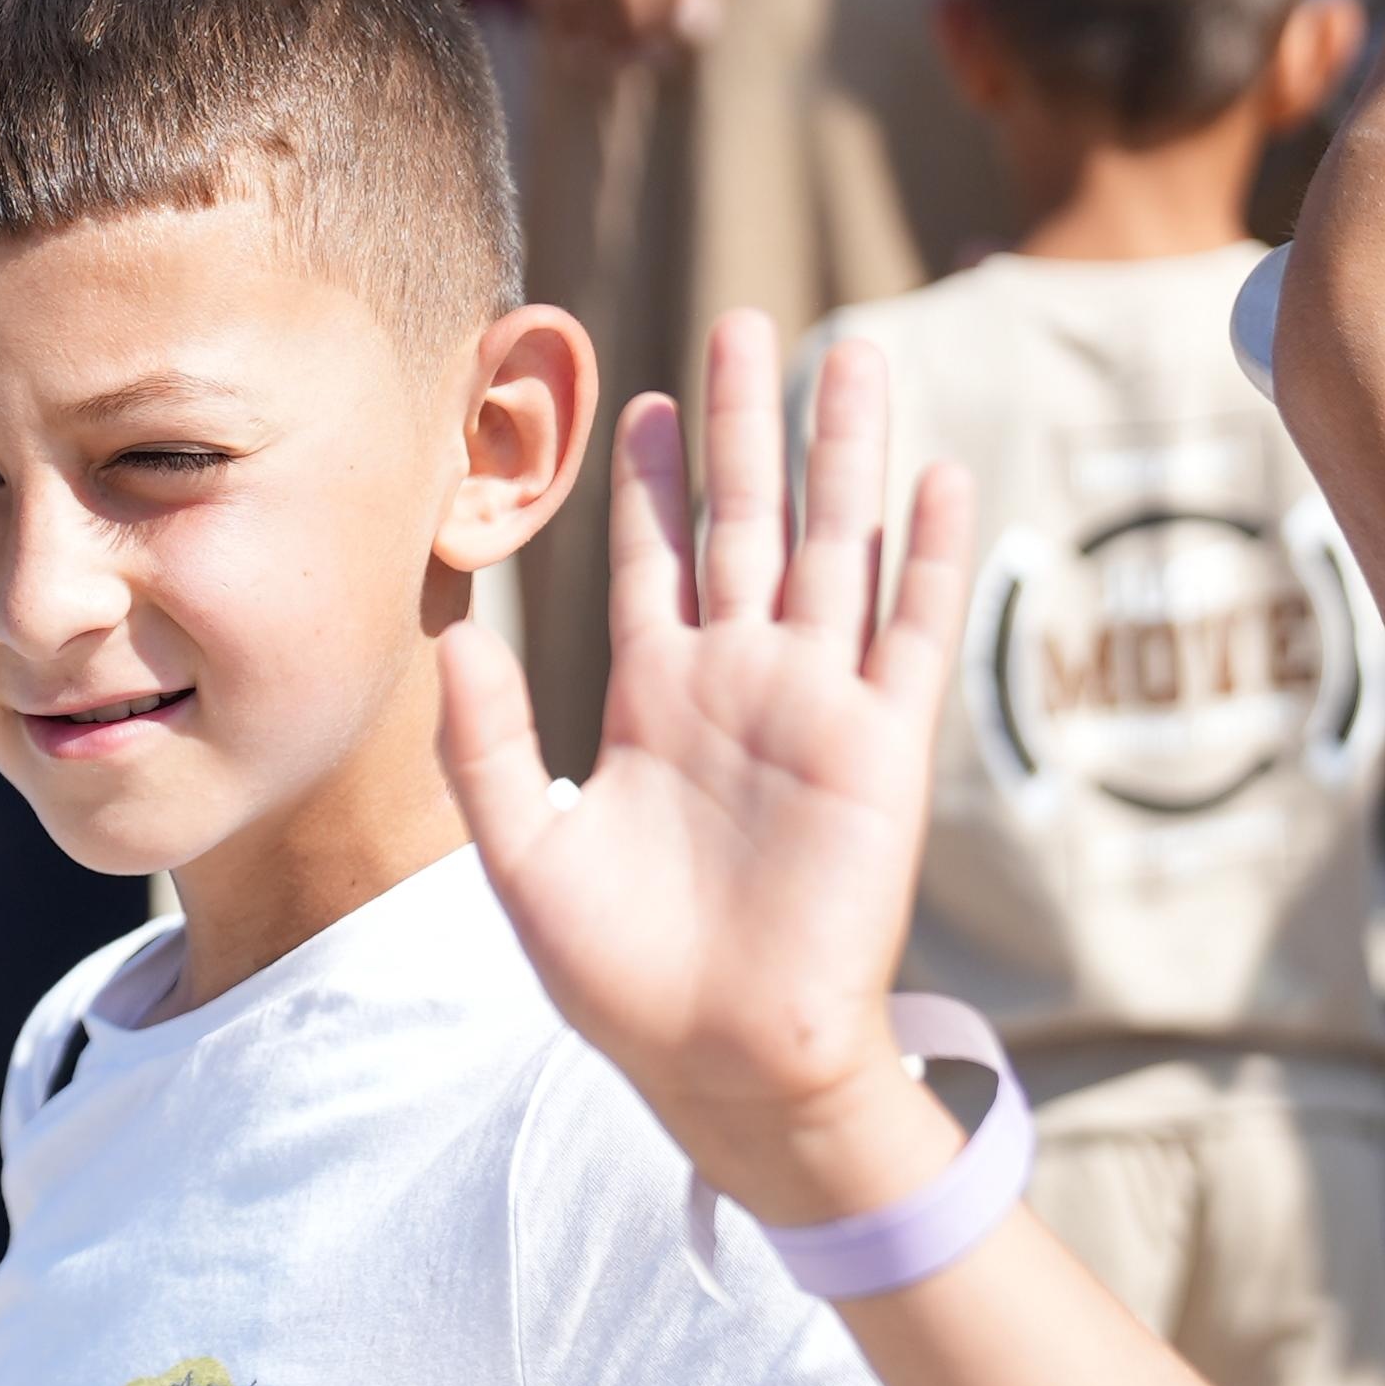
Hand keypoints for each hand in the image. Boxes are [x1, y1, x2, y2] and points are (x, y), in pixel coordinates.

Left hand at [437, 312, 977, 1222]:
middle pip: (745, 523)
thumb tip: (452, 631)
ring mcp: (816, 709)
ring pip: (833, 549)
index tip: (643, 395)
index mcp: (656, 702)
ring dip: (844, 455)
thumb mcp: (524, 851)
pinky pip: (909, 634)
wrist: (718, 1064)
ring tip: (852, 355)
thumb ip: (487, 741)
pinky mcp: (881, 750)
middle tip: (745, 322)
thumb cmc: (618, 978)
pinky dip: (923, 557)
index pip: (654, 562)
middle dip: (746, 425)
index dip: (654, 480)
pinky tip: (933, 477)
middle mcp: (740, 685)